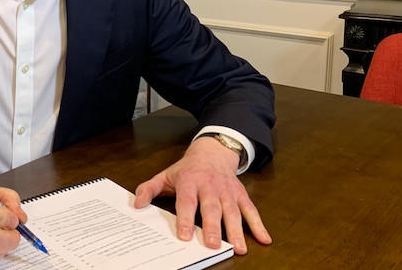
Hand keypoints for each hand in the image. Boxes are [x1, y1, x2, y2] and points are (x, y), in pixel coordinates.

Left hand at [133, 136, 270, 254]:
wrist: (212, 152)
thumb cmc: (188, 169)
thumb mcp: (166, 175)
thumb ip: (150, 188)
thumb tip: (137, 204)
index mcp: (190, 181)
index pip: (187, 202)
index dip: (185, 219)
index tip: (183, 236)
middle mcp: (210, 186)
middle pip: (211, 208)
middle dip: (212, 227)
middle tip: (212, 245)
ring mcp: (227, 190)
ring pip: (232, 211)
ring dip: (237, 230)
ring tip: (239, 248)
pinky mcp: (241, 194)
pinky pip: (250, 209)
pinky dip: (258, 224)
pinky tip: (264, 239)